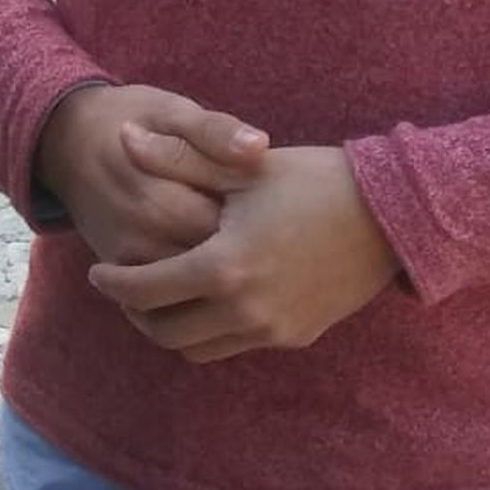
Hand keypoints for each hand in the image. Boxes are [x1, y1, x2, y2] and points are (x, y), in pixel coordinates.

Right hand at [37, 84, 269, 262]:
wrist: (68, 140)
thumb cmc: (132, 119)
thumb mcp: (173, 110)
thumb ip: (215, 131)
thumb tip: (259, 147)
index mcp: (163, 195)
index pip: (230, 227)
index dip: (260, 219)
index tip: (269, 202)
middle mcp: (142, 235)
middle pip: (214, 261)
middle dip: (245, 248)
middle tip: (261, 225)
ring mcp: (128, 259)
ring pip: (191, 285)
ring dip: (221, 270)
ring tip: (240, 241)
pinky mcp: (119, 270)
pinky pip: (164, 293)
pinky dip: (193, 282)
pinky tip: (212, 256)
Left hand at [89, 145, 399, 363]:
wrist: (392, 214)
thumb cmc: (315, 180)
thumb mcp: (241, 166)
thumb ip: (177, 158)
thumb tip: (124, 140)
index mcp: (224, 267)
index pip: (145, 291)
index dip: (113, 283)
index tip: (98, 271)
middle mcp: (245, 310)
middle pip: (165, 333)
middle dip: (137, 313)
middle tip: (127, 288)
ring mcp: (272, 329)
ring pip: (199, 349)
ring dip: (174, 328)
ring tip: (166, 296)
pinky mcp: (296, 336)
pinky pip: (237, 345)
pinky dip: (213, 330)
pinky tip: (214, 297)